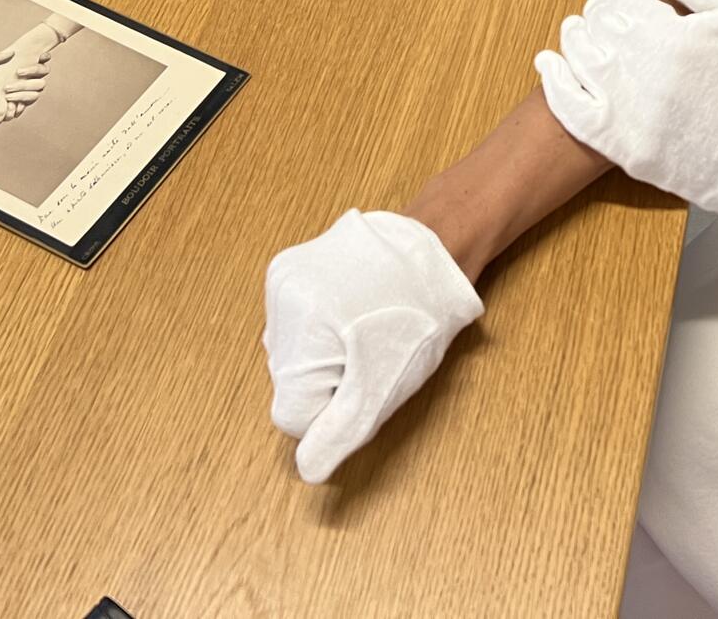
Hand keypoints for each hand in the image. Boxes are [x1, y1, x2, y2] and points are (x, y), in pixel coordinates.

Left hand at [0, 58, 50, 126]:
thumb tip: (12, 51)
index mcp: (10, 72)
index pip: (32, 62)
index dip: (41, 58)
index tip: (41, 54)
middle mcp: (19, 82)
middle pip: (40, 73)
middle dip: (34, 71)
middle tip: (18, 72)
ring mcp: (20, 95)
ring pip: (37, 89)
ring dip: (23, 90)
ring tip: (7, 93)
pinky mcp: (18, 107)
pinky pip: (28, 102)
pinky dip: (19, 101)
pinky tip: (8, 101)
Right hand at [263, 210, 483, 483]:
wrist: (437, 248)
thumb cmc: (419, 316)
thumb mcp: (384, 388)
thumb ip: (339, 435)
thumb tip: (306, 470)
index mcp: (299, 334)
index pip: (291, 416)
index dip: (335, 410)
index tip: (366, 381)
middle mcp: (280, 303)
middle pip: (289, 383)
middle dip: (328, 380)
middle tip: (371, 351)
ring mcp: (282, 282)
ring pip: (290, 354)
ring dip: (323, 355)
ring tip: (364, 329)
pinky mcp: (289, 268)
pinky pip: (294, 324)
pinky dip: (319, 328)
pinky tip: (352, 312)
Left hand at [533, 0, 717, 212]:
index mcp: (669, 35)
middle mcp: (640, 68)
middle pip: (599, 21)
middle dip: (603, 11)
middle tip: (610, 14)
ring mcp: (624, 107)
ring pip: (579, 54)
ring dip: (576, 36)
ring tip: (580, 32)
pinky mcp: (615, 140)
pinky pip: (568, 105)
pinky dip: (554, 80)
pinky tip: (549, 63)